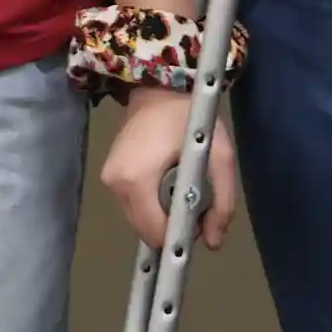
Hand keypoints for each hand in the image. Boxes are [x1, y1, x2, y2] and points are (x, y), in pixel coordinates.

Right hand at [100, 88, 240, 250]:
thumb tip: (214, 243)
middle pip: (146, 230)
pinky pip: (132, 205)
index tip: (197, 218)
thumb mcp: (221, 156)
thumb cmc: (191, 118)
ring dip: (160, 212)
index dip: (180, 233)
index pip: (156, 233)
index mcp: (137, 181)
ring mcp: (108, 180)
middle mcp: (116, 185)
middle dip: (171, 222)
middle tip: (192, 196)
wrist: (160, 88)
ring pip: (139, 219)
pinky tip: (164, 180)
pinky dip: (149, 202)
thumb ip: (223, 202)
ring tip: (178, 184)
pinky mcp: (108, 176)